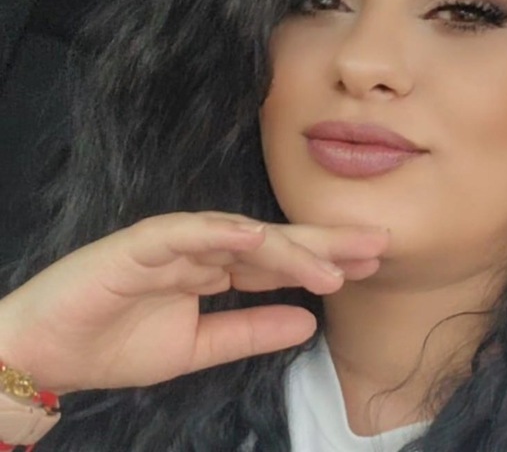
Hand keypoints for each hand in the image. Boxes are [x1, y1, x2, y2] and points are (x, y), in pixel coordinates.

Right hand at [0, 212, 387, 393]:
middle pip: (274, 242)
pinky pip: (186, 233)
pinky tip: (259, 237)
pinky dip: (221, 232)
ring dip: (289, 248)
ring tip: (336, 264)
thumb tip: (309, 325)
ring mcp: (175, 242)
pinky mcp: (142, 244)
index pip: (280, 263)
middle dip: (325, 243)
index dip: (323, 262)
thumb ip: (251, 332)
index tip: (368, 266)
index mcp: (218, 271)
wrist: (51, 351)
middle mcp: (204, 249)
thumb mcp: (198, 347)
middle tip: (377, 244)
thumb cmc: (119, 344)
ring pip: (241, 236)